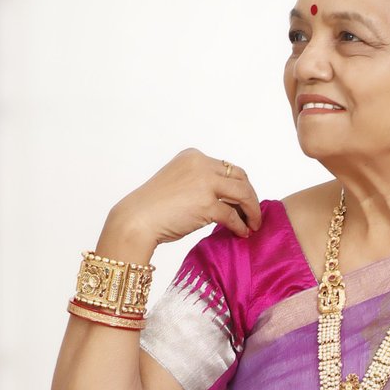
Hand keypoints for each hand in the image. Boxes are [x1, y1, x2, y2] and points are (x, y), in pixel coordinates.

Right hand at [97, 147, 260, 263]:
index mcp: (193, 156)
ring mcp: (204, 183)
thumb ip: (200, 184)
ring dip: (252, 211)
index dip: (240, 186)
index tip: (243, 201)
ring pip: (243, 194)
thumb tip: (227, 199)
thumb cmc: (152, 207)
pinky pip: (233, 215)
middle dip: (250, 197)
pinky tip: (241, 233)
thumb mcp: (178, 183)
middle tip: (253, 214)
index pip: (227, 168)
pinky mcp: (206, 204)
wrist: (135, 220)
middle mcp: (201, 164)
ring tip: (253, 225)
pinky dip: (241, 225)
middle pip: (240, 177)